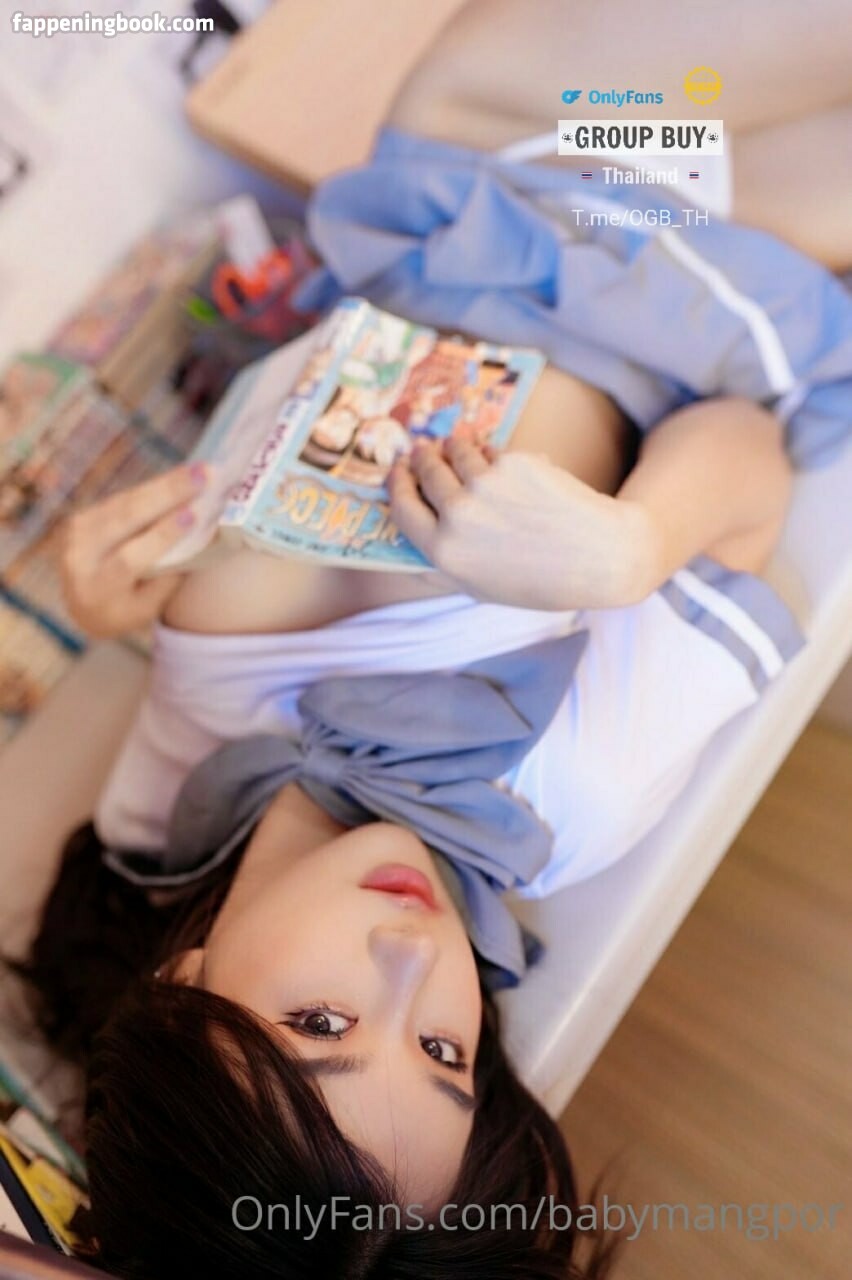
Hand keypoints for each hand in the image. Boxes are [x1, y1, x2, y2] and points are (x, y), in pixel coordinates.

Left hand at [60, 464, 207, 637]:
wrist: (80, 607)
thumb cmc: (124, 609)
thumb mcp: (146, 606)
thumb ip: (168, 574)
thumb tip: (202, 534)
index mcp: (98, 588)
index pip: (129, 558)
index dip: (161, 536)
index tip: (192, 515)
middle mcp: (80, 557)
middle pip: (125, 519)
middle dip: (168, 494)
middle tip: (203, 475)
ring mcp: (76, 534)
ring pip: (125, 502)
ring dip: (165, 485)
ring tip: (198, 472)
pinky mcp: (80, 517)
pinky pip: (121, 499)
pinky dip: (152, 489)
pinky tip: (178, 478)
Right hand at [387, 437, 655, 609]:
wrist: (600, 556)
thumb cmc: (541, 580)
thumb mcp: (481, 585)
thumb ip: (444, 563)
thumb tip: (413, 543)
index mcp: (444, 551)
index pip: (403, 508)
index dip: (398, 485)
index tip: (397, 471)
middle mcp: (458, 515)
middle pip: (427, 473)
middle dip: (423, 458)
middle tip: (422, 450)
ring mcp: (485, 484)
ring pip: (458, 452)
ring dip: (454, 447)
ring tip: (457, 446)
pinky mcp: (513, 462)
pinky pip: (492, 450)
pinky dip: (492, 452)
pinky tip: (501, 461)